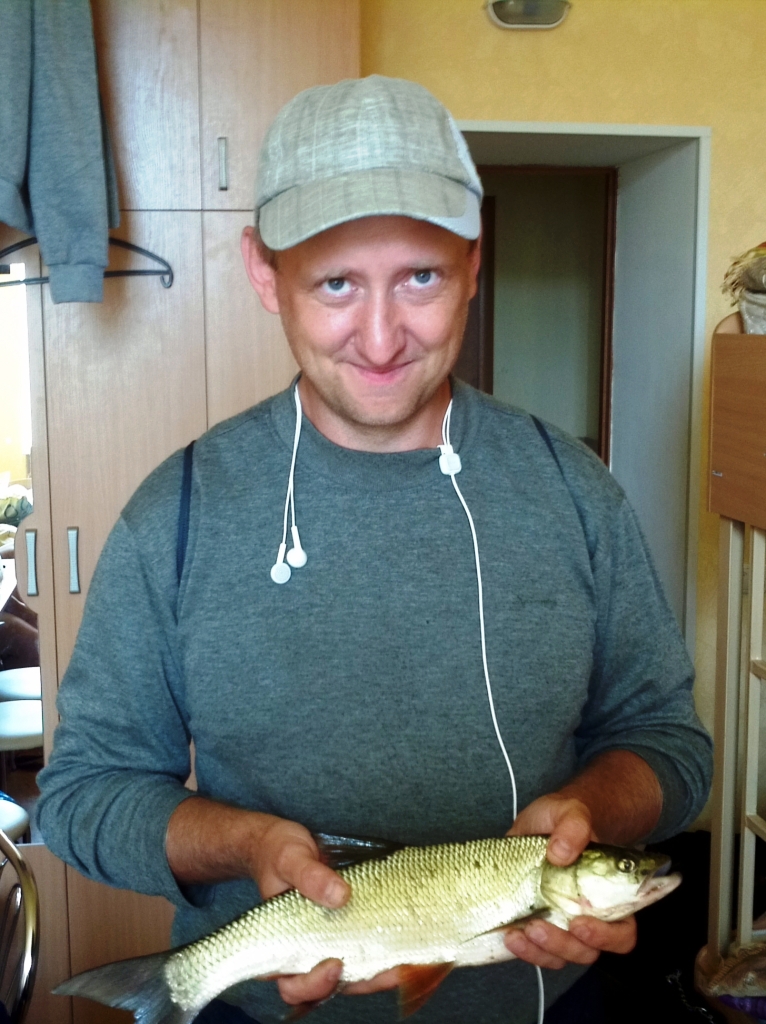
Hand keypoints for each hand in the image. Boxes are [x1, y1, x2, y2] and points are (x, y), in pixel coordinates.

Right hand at [250, 817, 399, 1005]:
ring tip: (409, 959)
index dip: (314, 985)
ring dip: (382, 970)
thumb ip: (309, 877)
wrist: (284, 839)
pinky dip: (387, 949)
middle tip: (391, 969)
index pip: (293, 984)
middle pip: (332, 984)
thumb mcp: (289, 859)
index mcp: (280, 945)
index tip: (334, 964)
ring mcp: (330, 939)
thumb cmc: (278, 853)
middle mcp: (306, 949)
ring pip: (355, 970)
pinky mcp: (350, 925)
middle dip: (364, 981)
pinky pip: (367, 945)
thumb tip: (339, 895)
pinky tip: (408, 942)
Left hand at [504, 793, 636, 968]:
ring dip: (541, 951)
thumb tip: (561, 852)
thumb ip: (574, 825)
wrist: (541, 822)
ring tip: (517, 932)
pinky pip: (537, 951)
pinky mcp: (539, 925)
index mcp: (610, 895)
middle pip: (588, 950)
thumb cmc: (565, 818)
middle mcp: (589, 915)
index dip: (606, 937)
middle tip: (539, 928)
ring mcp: (563, 923)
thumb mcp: (570, 810)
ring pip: (561, 956)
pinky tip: (508, 935)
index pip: (622, 931)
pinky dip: (524, 950)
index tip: (580, 923)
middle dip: (564, 945)